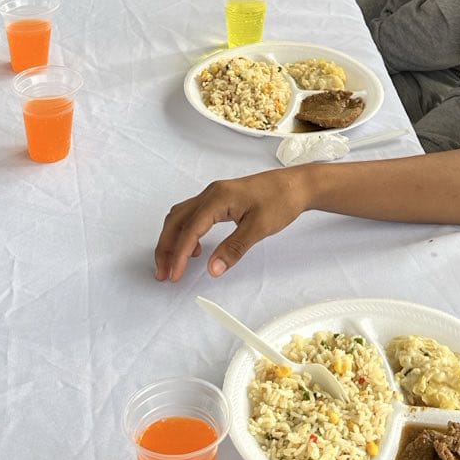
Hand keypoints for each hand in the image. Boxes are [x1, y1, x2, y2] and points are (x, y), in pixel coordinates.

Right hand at [154, 166, 314, 281]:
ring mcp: (214, 195)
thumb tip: (212, 269)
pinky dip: (186, 233)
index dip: (179, 255)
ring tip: (173, 264)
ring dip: (172, 240)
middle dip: (166, 248)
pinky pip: (192, 215)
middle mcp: (211, 194)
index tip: (174, 275)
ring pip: (181, 217)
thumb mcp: (259, 227)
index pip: (190, 230)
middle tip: (163, 273)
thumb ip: (234, 249)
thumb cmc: (280, 200)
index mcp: (218, 198)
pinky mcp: (220, 199)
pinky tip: (195, 250)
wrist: (296, 184)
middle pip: (176, 221)